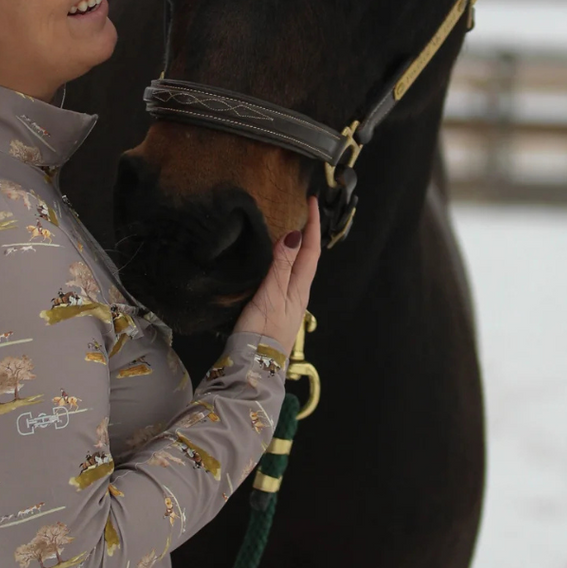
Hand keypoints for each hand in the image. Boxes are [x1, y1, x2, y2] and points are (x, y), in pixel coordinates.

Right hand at [232, 195, 320, 352]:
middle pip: (308, 257)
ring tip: (291, 229)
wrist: (254, 366)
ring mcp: (288, 302)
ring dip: (297, 247)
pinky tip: (275, 263)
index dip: (312, 224)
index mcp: (299, 287)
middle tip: (303, 211)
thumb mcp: (271, 295)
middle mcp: (298, 293)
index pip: (311, 250)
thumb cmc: (262, 332)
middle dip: (308, 233)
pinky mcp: (275, 309)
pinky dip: (284, 261)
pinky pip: (285, 277)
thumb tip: (295, 235)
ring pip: (297, 268)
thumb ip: (281, 265)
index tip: (312, 201)